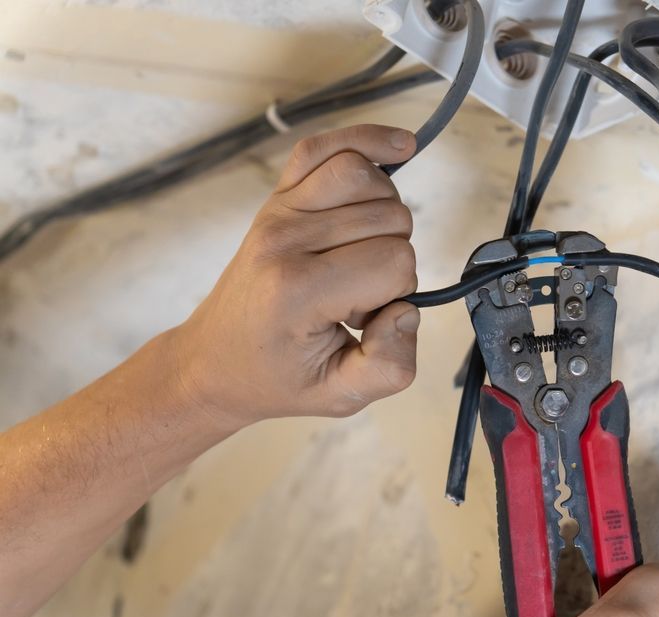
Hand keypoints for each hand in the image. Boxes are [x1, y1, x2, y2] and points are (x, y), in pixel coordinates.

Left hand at [168, 124, 420, 429]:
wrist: (215, 359)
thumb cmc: (277, 375)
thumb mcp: (339, 396)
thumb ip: (390, 366)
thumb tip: (407, 311)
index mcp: (298, 290)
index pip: (394, 262)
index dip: (398, 294)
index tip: (364, 318)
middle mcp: (285, 239)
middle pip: (390, 217)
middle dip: (393, 260)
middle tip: (356, 296)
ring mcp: (278, 210)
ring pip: (368, 177)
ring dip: (385, 213)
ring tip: (360, 253)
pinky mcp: (278, 196)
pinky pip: (327, 146)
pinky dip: (366, 141)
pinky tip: (399, 148)